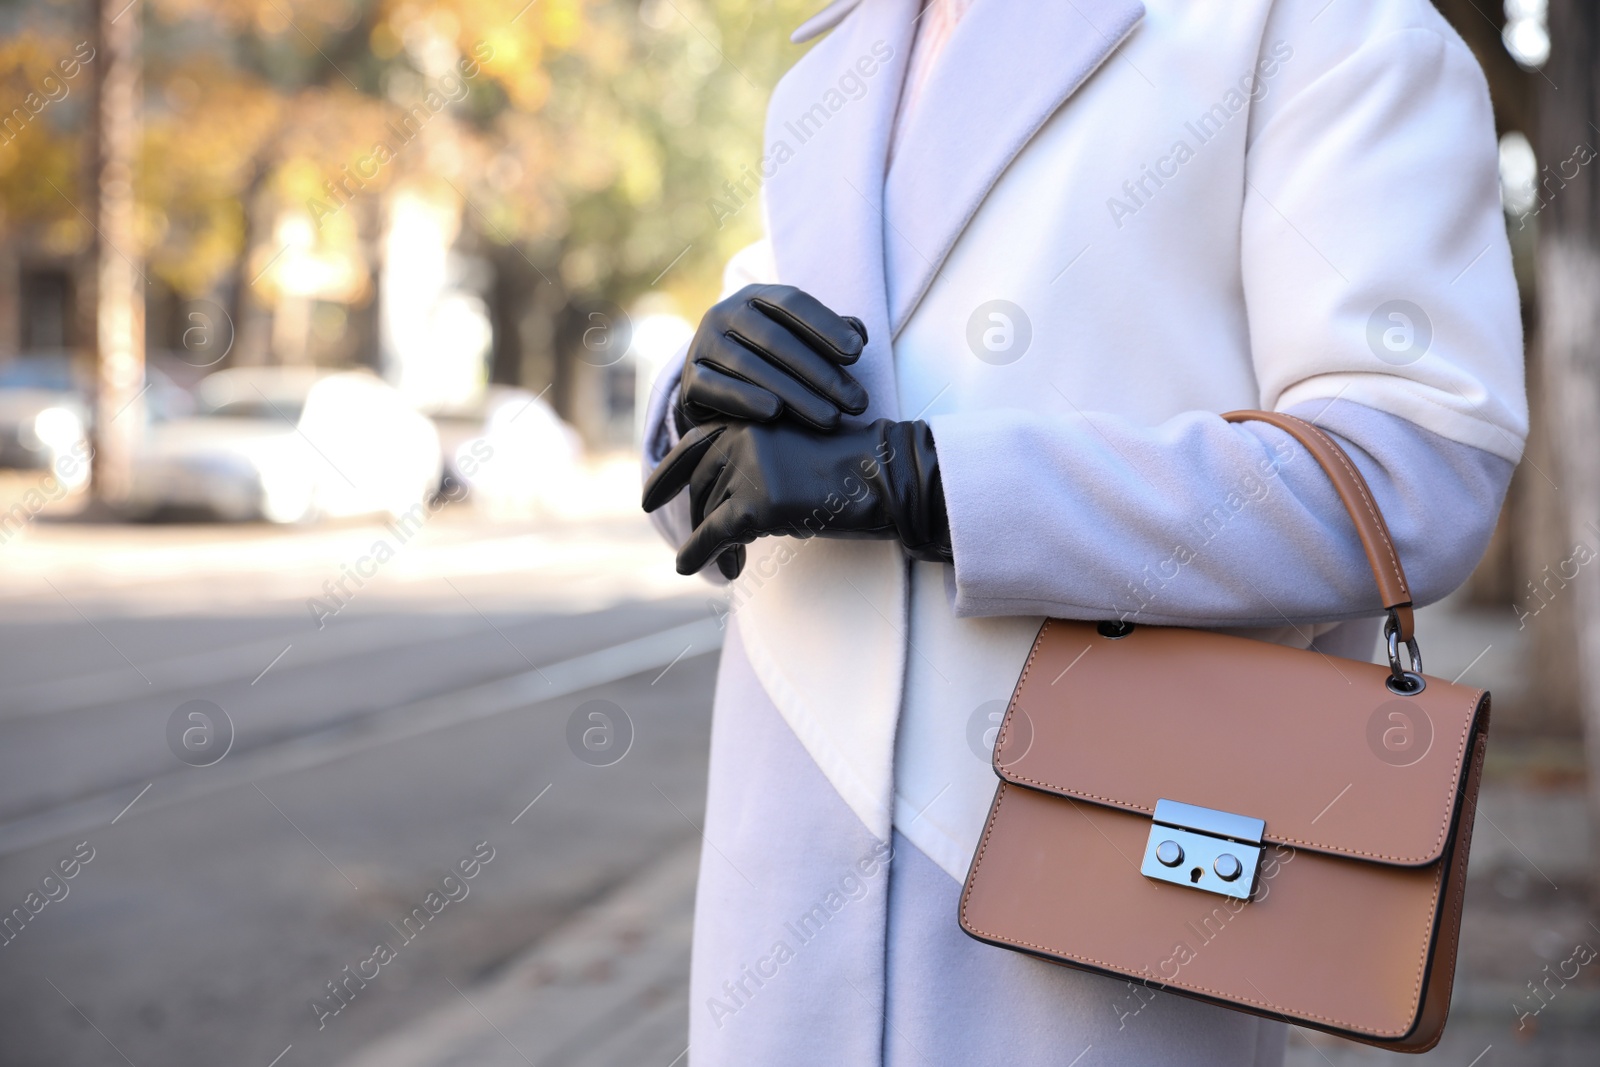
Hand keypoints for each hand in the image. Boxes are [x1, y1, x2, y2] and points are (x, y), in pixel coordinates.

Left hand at [642, 418, 950, 577]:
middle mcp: (741, 435)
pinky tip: (690, 568)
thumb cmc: (854, 467)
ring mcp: (746, 469)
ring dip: (708, 542)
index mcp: (751, 415)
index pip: (693, 444)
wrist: (887, 477)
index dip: (666, 474)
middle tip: (702, 544)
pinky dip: (696, 554)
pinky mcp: (755, 505)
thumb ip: (758, 458)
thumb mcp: (797, 448)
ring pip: (706, 512)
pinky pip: (711, 536)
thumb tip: (722, 498)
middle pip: (698, 484)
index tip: (648, 497)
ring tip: (724, 565)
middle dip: (697, 516)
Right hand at [676, 284, 869, 433]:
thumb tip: (857, 333)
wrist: (714, 391)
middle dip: (821, 373)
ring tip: (831, 418)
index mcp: (755, 296)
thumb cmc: (769, 362)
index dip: (826, 326)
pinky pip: (717, 388)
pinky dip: (746, 399)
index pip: (793, 303)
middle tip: (856, 402)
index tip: (858, 353)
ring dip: (796, 394)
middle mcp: (724, 313)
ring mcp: (703, 344)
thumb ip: (827, 334)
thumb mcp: (798, 342)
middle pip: (776, 340)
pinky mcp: (689, 378)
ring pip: (751, 366)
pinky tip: (775, 412)